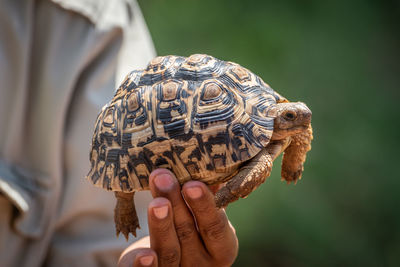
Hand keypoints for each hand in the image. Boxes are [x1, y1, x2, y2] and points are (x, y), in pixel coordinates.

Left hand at [118, 169, 237, 266]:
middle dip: (176, 204)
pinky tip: (143, 256)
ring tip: (155, 202)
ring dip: (161, 224)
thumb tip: (208, 163)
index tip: (193, 184)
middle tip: (165, 178)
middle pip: (188, 234)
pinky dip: (145, 266)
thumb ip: (207, 198)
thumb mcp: (204, 219)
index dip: (204, 206)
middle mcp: (201, 264)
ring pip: (169, 251)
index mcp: (221, 248)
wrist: (176, 263)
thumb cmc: (193, 233)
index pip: (215, 227)